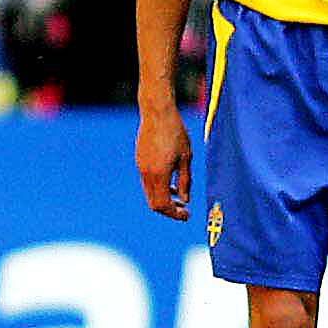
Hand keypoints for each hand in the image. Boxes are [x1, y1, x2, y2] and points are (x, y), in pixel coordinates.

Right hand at [135, 104, 193, 219]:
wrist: (157, 112)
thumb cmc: (176, 132)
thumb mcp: (186, 158)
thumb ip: (185, 181)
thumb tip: (185, 200)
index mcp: (159, 174)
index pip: (163, 205)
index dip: (175, 214)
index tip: (187, 215)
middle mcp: (146, 173)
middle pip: (153, 203)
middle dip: (169, 210)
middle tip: (183, 210)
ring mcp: (141, 167)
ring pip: (150, 193)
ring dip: (163, 199)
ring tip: (179, 196)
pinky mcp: (140, 160)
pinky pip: (147, 182)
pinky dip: (158, 188)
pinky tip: (170, 182)